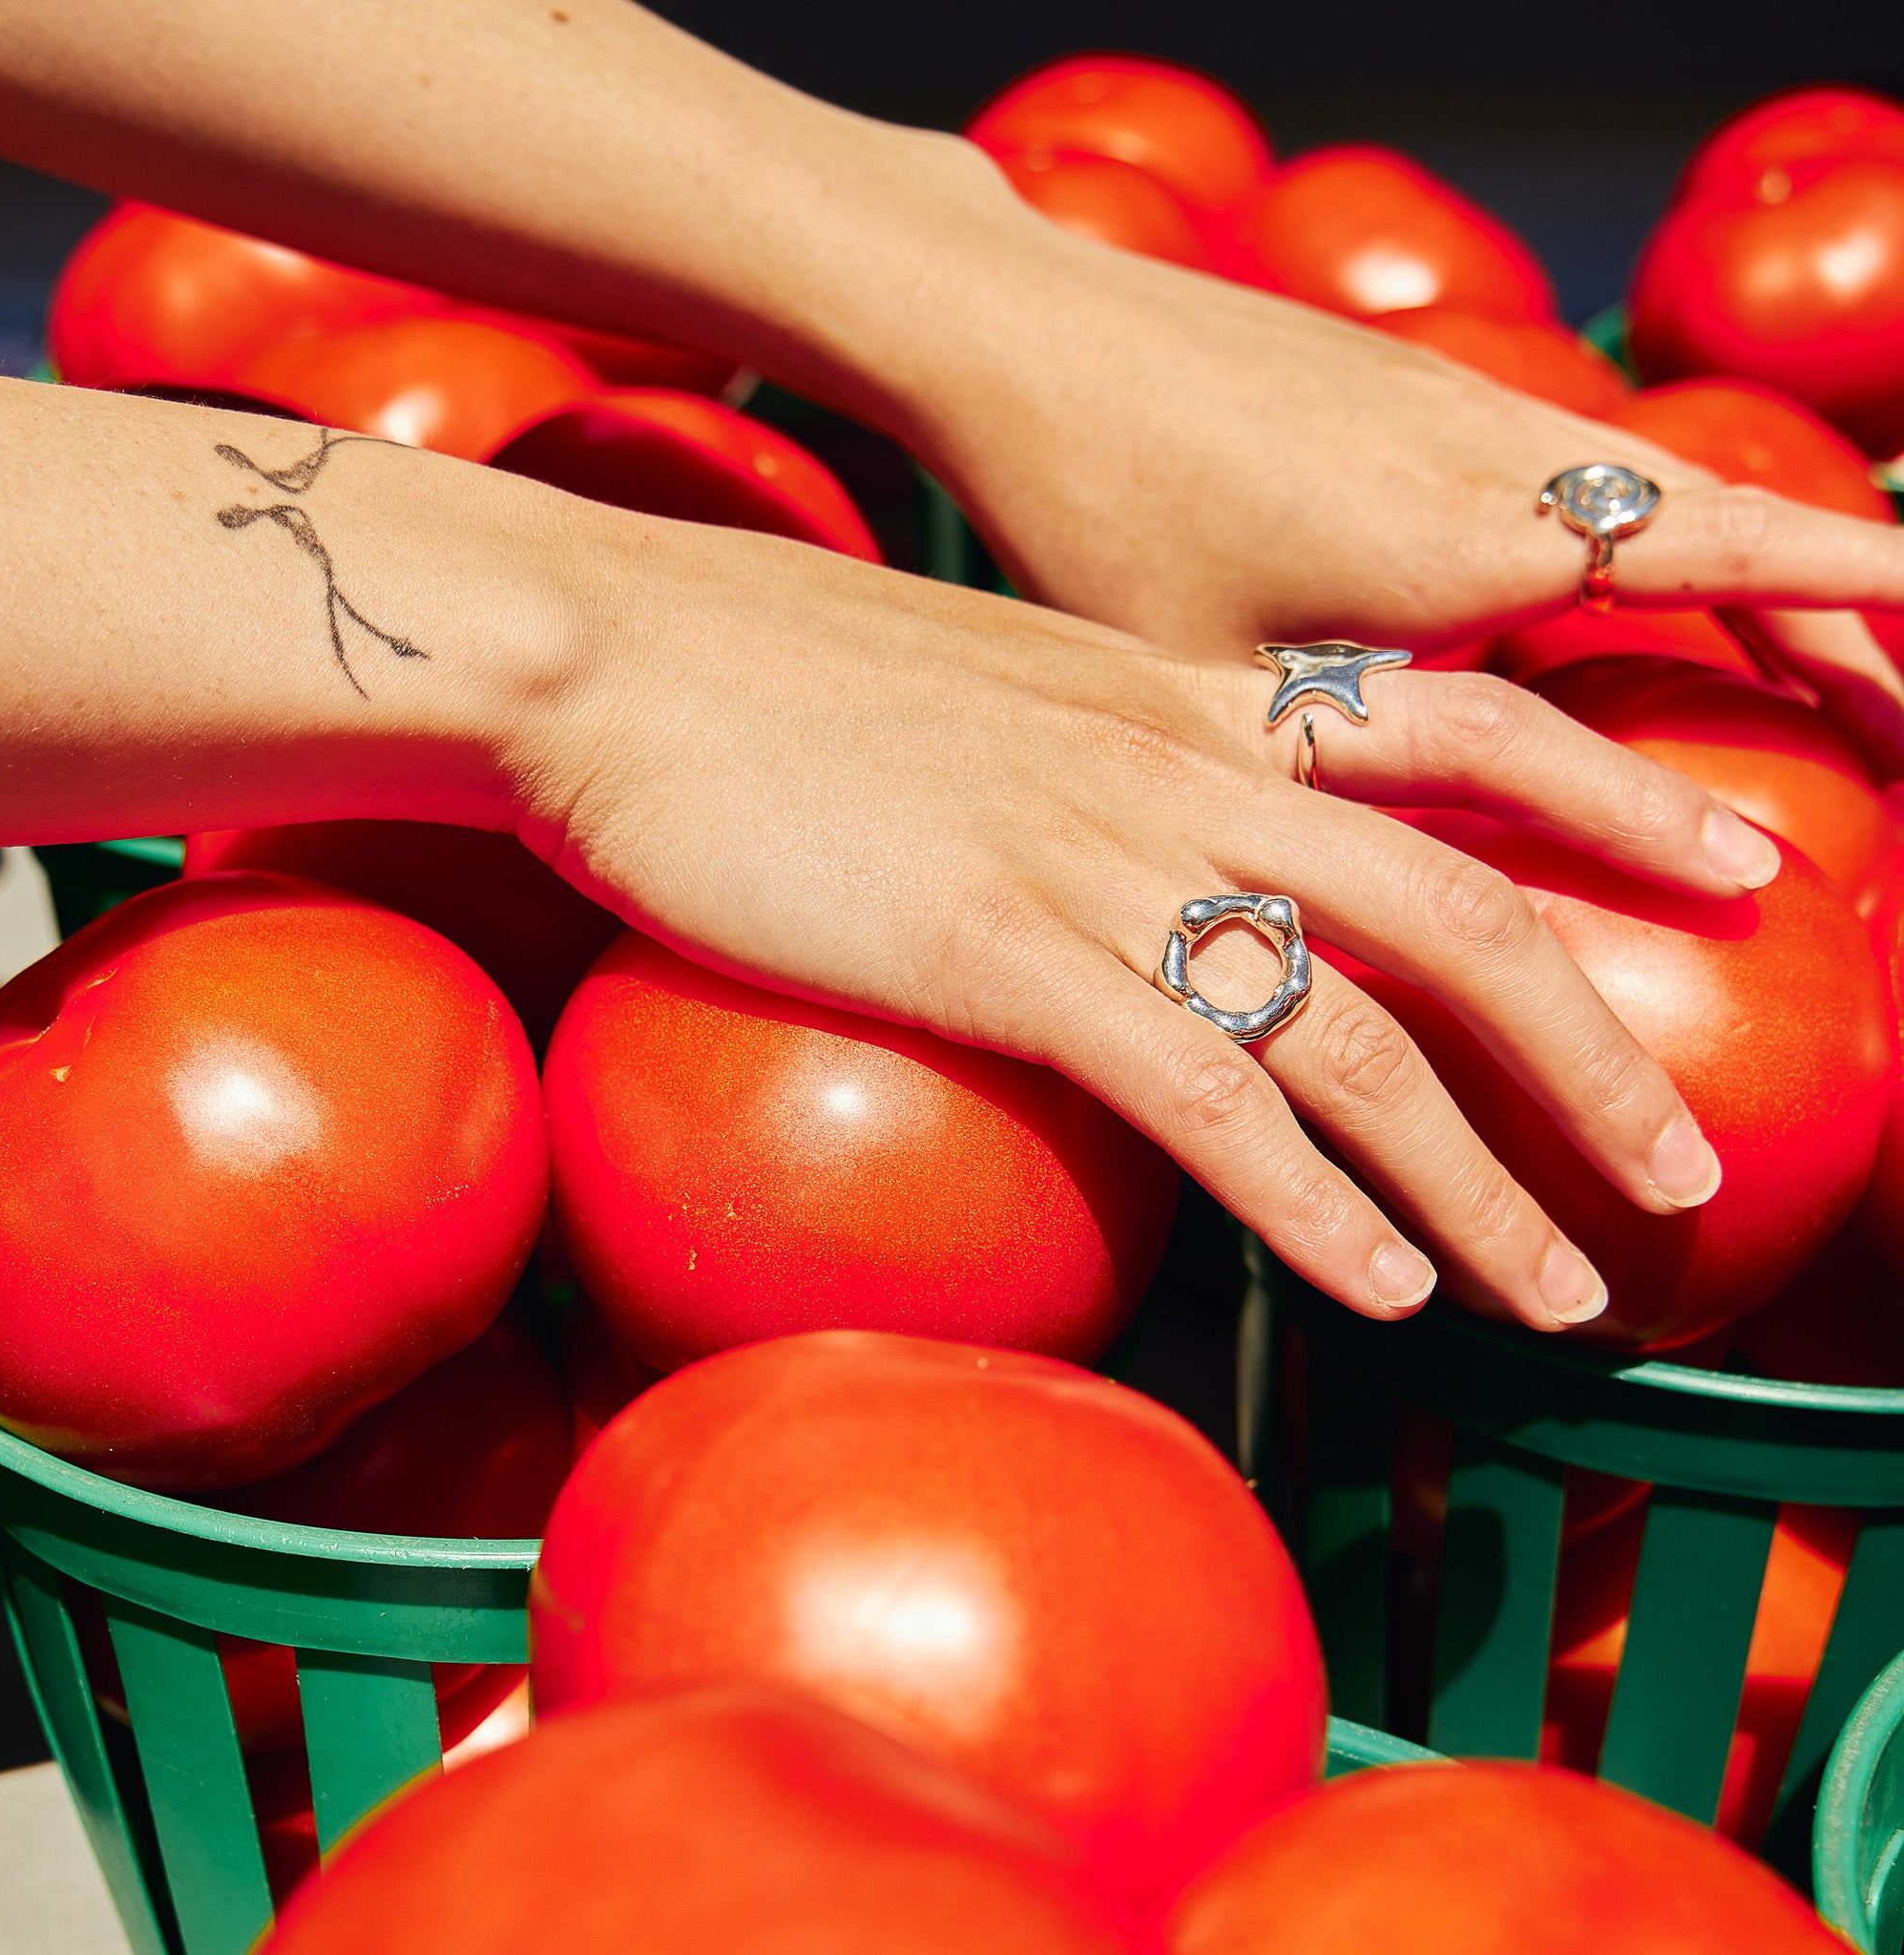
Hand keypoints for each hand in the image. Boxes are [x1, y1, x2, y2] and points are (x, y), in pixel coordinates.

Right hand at [520, 512, 1779, 1332]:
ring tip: (1562, 1289)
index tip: (1730, 871)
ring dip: (1480, 1177)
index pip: (1459, 736)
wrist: (603, 644)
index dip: (1613, 805)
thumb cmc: (763, 675)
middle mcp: (1175, 761)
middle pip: (1459, 907)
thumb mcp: (977, 692)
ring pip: (1357, 1029)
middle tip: (1680, 1165)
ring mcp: (1092, 853)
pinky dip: (1316, 1205)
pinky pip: (1204, 1092)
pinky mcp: (994, 946)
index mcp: (1179, 689)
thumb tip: (1140, 850)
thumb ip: (1092, 758)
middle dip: (1595, 1047)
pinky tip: (1384, 1288)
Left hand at [898, 177, 1903, 766]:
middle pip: (1722, 522)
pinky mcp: (1405, 376)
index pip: (1723, 558)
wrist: (1025, 334)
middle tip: (1901, 710)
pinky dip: (1641, 522)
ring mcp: (1456, 398)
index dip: (1848, 612)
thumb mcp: (1223, 678)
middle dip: (1833, 612)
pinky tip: (1618, 582)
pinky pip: (1574, 454)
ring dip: (1743, 566)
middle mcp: (1494, 450)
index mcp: (1469, 535)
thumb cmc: (1099, 513)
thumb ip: (1347, 757)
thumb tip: (1427, 862)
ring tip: (1800, 657)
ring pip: (1653, 484)